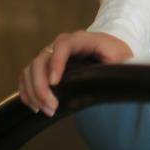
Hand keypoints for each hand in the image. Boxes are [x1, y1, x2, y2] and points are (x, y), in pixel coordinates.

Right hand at [17, 30, 132, 116]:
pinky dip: (26, 91)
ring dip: (33, 91)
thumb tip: (116, 81)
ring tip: (45, 110)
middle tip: (51, 107)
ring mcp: (50, 55)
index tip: (55, 83)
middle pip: (41, 59)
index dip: (56, 62)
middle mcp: (61, 45)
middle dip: (41, 85)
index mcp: (81, 39)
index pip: (63, 44)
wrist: (109, 49)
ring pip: (30, 69)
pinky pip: (26, 76)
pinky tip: (35, 106)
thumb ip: (119, 64)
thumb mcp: (123, 57)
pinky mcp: (44, 67)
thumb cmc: (117, 54)